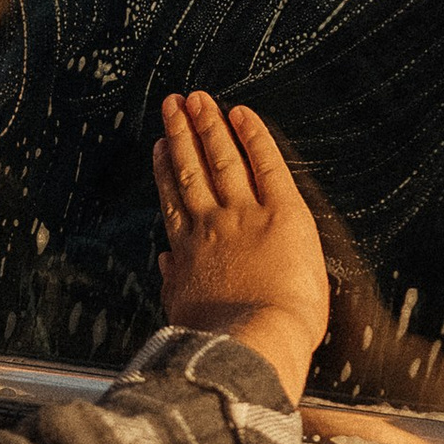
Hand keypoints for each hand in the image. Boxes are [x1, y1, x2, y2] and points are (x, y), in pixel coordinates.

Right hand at [152, 91, 330, 408]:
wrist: (250, 344)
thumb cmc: (222, 343)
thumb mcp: (184, 314)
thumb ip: (176, 283)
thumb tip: (168, 266)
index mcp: (188, 255)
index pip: (175, 200)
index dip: (166, 169)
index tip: (162, 147)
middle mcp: (210, 226)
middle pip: (191, 170)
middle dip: (181, 133)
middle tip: (173, 106)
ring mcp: (242, 215)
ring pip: (222, 160)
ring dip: (208, 125)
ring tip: (197, 99)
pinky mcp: (281, 213)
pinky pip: (266, 164)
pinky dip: (253, 136)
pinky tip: (243, 114)